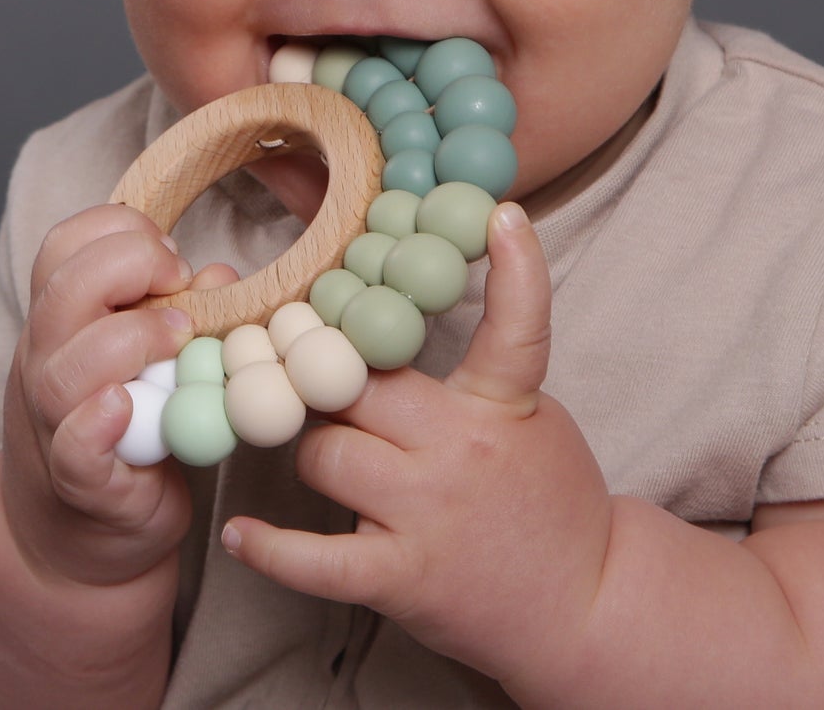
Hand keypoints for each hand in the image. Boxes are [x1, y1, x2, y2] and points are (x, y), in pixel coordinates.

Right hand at [0, 204, 237, 586]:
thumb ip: (182, 310)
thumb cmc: (124, 431)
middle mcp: (45, 361)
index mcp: (62, 320)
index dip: (122, 230)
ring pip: (65, 367)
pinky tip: (126, 406)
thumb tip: (222, 276)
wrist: (73, 539)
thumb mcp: (151, 358)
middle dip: (131, 266)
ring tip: (179, 343)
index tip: (172, 257)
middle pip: (64, 288)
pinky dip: (97, 422)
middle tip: (181, 286)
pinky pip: (73, 445)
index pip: (67, 244)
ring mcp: (52, 423)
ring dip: (131, 340)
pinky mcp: (76, 481)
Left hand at [220, 203, 612, 685]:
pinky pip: (315, 560)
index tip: (501, 215)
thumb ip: (479, 371)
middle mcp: (462, 451)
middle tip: (303, 364)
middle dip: (324, 372)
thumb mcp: (531, 418)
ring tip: (313, 444)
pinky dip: (270, 548)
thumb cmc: (552, 501)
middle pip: (360, 382)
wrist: (585, 607)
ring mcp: (427, 514)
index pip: (517, 326)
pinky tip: (238, 531)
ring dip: (309, 446)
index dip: (517, 268)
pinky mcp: (400, 577)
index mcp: (504, 405)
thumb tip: (400, 316)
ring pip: (323, 453)